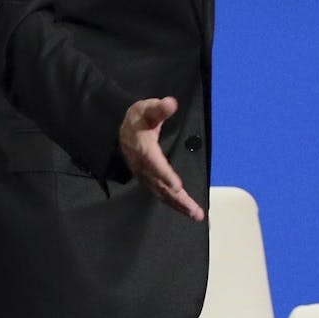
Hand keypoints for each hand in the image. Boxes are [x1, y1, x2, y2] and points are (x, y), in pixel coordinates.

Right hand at [118, 97, 204, 221]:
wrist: (123, 130)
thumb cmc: (139, 118)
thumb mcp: (147, 108)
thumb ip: (159, 108)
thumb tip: (171, 103)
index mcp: (143, 147)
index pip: (153, 163)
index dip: (165, 174)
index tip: (177, 186)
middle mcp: (143, 165)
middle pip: (160, 185)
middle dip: (178, 199)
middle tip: (195, 211)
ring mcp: (145, 175)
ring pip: (161, 193)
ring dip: (179, 205)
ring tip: (195, 215)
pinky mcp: (148, 180)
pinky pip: (160, 194)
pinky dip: (173, 203)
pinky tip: (185, 209)